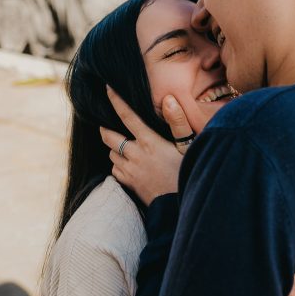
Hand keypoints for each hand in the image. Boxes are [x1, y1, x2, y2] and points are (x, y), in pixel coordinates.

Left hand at [99, 88, 188, 204]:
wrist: (179, 206)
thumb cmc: (188, 173)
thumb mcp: (189, 147)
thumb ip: (178, 122)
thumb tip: (169, 100)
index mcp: (150, 142)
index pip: (128, 117)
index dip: (116, 101)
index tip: (107, 89)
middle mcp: (135, 155)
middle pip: (109, 136)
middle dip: (105, 128)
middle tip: (106, 124)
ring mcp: (130, 171)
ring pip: (112, 154)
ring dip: (115, 149)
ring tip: (125, 147)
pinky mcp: (129, 184)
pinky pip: (115, 170)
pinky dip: (119, 165)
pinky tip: (130, 165)